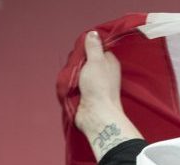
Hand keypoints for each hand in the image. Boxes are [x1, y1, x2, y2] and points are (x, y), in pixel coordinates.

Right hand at [74, 31, 141, 159]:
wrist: (96, 115)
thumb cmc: (99, 87)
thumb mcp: (96, 61)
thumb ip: (94, 47)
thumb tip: (93, 34)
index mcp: (109, 62)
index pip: (97, 48)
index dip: (87, 48)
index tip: (81, 51)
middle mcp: (104, 72)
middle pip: (86, 60)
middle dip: (77, 62)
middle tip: (76, 66)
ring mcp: (95, 84)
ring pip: (79, 72)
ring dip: (72, 74)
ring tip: (72, 77)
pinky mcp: (87, 94)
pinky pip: (75, 84)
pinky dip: (71, 84)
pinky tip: (69, 85)